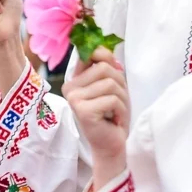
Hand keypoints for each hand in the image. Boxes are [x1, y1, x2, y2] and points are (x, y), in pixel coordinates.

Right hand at [66, 48, 130, 179]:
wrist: (112, 144)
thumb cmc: (113, 114)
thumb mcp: (112, 85)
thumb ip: (107, 66)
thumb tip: (103, 47)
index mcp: (74, 79)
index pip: (89, 54)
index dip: (106, 57)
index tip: (115, 70)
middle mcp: (69, 88)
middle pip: (104, 68)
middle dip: (120, 84)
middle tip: (117, 101)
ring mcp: (74, 99)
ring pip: (110, 83)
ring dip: (122, 98)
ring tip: (116, 111)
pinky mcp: (82, 111)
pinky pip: (112, 99)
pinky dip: (120, 110)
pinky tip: (114, 120)